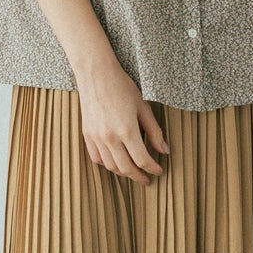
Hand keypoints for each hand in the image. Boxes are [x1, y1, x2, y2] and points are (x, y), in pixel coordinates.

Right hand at [75, 60, 169, 185]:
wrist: (96, 73)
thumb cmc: (122, 86)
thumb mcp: (143, 106)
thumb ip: (154, 131)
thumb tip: (165, 150)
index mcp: (127, 130)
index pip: (142, 159)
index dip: (152, 168)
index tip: (159, 170)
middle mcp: (110, 137)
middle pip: (126, 168)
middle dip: (139, 176)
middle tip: (147, 178)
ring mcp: (96, 137)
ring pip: (111, 166)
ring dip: (123, 172)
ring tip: (133, 171)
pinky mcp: (87, 134)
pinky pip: (97, 158)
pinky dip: (107, 164)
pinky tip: (116, 162)